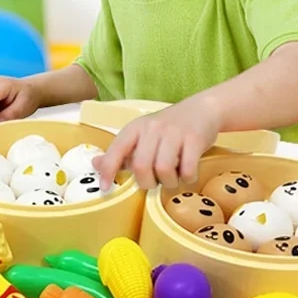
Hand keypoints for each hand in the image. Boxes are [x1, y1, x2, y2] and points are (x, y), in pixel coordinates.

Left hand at [93, 98, 221, 190]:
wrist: (202, 110)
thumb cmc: (167, 129)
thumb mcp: (141, 136)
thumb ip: (121, 153)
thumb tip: (96, 165)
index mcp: (135, 129)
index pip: (117, 149)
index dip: (108, 170)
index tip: (105, 188)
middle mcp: (152, 128)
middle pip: (141, 166)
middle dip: (147, 182)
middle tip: (154, 183)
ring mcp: (174, 133)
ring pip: (164, 169)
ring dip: (168, 182)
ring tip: (171, 178)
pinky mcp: (194, 139)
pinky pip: (187, 169)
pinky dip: (186, 178)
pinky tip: (186, 174)